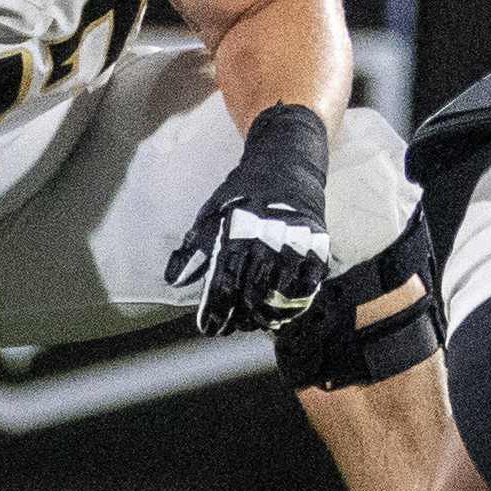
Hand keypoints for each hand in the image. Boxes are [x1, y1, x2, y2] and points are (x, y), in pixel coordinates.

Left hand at [167, 103, 334, 334]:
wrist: (289, 162)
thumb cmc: (244, 190)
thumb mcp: (212, 211)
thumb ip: (193, 247)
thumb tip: (173, 280)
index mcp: (237, 231)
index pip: (224, 283)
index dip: (216, 311)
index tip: (209, 329)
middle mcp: (267, 238)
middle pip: (252, 294)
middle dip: (239, 318)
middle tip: (231, 328)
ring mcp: (296, 242)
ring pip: (281, 294)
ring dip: (266, 315)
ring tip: (255, 323)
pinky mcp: (317, 244)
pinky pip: (308, 285)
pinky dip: (295, 304)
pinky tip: (283, 312)